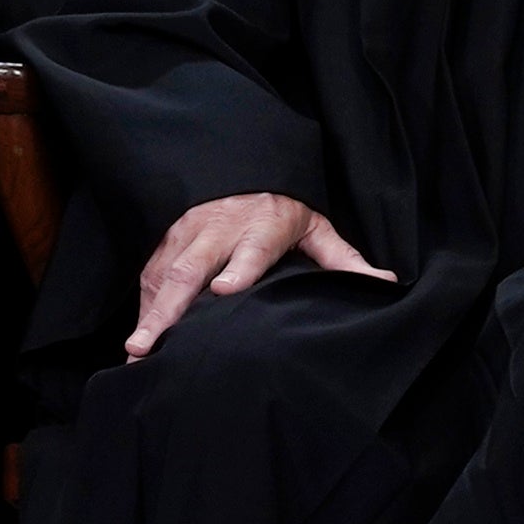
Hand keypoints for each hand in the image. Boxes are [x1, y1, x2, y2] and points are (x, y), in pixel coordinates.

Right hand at [128, 191, 396, 354]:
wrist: (242, 172)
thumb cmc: (282, 209)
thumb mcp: (316, 228)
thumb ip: (344, 259)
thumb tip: (387, 283)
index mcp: (261, 226)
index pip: (251, 249)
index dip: (239, 269)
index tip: (226, 291)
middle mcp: (219, 230)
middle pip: (192, 269)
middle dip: (171, 308)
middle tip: (150, 344)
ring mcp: (188, 235)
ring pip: (164, 275)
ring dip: (149, 314)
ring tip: (136, 351)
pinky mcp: (167, 242)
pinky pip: (151, 276)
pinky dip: (143, 307)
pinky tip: (138, 340)